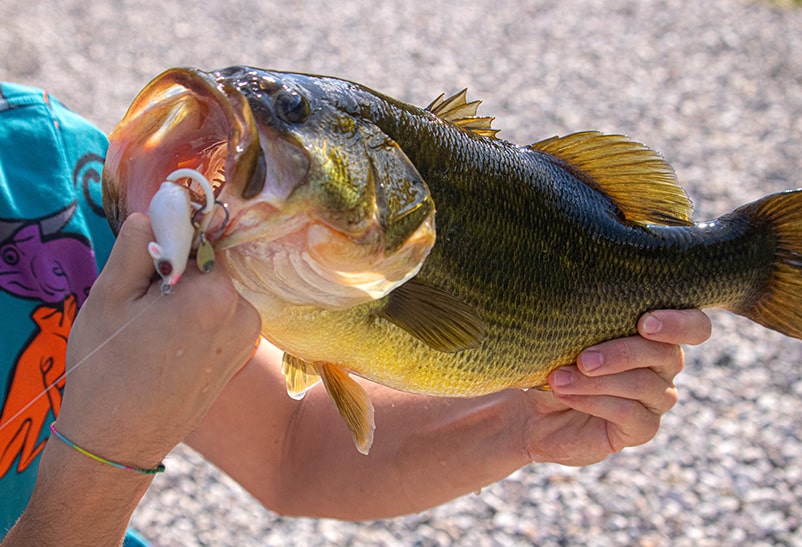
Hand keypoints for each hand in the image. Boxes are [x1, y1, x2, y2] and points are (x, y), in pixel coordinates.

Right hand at [56, 212, 260, 467]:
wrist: (119, 440)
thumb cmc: (109, 368)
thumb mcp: (111, 296)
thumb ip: (139, 246)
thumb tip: (159, 212)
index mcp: (216, 294)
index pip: (201, 239)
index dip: (172, 241)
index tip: (150, 254)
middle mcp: (245, 313)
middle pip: (211, 268)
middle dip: (179, 273)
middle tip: (145, 302)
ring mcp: (249, 339)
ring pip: (216, 294)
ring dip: (189, 298)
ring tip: (155, 330)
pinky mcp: (244, 357)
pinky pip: (223, 318)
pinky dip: (200, 320)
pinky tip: (171, 345)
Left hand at [522, 309, 710, 465]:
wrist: (536, 411)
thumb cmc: (556, 362)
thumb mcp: (567, 338)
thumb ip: (585, 323)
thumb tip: (575, 305)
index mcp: (655, 333)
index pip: (693, 326)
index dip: (679, 323)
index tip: (645, 323)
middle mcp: (664, 365)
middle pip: (666, 354)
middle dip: (622, 354)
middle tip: (583, 359)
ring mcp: (657, 398)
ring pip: (642, 384)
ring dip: (596, 381)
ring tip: (559, 379)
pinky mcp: (643, 428)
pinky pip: (629, 413)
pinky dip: (593, 401)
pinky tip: (566, 395)